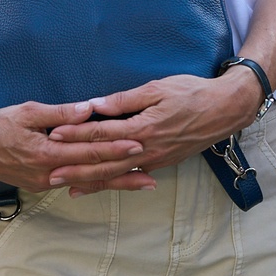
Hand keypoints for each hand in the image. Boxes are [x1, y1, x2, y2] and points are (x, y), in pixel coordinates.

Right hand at [0, 99, 147, 194]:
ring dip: (115, 182)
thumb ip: (60, 113)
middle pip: (93, 173)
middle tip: (150, 170)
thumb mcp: (28, 111)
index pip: (88, 151)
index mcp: (46, 152)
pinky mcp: (42, 184)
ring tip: (142, 182)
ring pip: (87, 182)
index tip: (138, 144)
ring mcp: (45, 182)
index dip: (115, 148)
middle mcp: (48, 173)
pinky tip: (111, 182)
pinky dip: (95, 182)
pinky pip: (74, 183)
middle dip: (124, 172)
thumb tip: (89, 110)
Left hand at [47, 70, 263, 194]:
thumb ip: (125, 100)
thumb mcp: (157, 88)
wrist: (225, 110)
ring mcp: (155, 159)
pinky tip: (99, 185)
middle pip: (104, 161)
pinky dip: (112, 181)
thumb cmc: (192, 93)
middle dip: (76, 167)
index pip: (102, 132)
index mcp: (143, 127)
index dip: (76, 133)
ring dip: (91, 180)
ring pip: (117, 173)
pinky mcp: (162, 162)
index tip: (53, 135)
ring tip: (67, 186)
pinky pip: (131, 175)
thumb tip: (95, 104)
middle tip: (49, 173)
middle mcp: (147, 149)